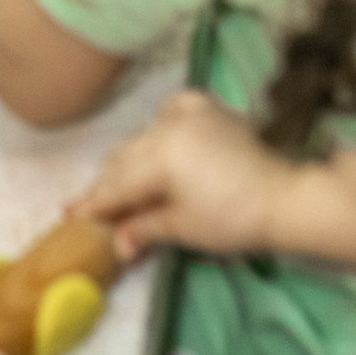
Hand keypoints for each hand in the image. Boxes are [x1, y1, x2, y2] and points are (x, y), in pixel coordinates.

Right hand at [79, 89, 299, 262]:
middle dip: (107, 185)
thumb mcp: (181, 228)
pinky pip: (173, 111)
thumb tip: (116, 244)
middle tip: (89, 209)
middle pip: (124, 159)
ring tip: (120, 184)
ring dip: (129, 160)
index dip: (93, 204)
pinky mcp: (211, 110)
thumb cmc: (232, 220)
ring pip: (143, 136)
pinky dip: (161, 123)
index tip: (70, 217)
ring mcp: (191, 114)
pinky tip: (160, 136)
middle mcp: (168, 127)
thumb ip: (142, 228)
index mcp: (160, 156)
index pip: (117, 185)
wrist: (285, 199)